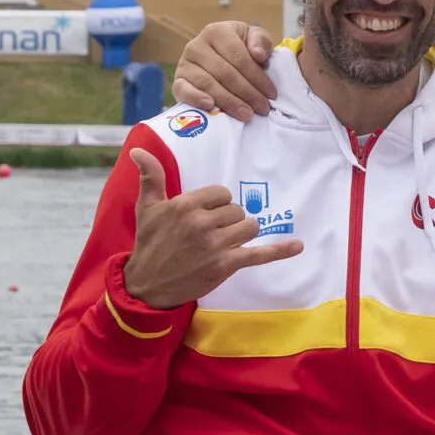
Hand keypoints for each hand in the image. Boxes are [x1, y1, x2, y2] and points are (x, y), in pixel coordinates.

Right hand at [121, 149, 304, 310]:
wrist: (147, 284)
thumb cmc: (148, 243)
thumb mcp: (147, 208)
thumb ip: (150, 177)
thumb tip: (138, 150)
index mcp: (185, 205)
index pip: (221, 193)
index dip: (216, 204)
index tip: (205, 216)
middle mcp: (202, 223)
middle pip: (237, 210)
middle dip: (228, 221)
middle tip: (209, 234)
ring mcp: (216, 245)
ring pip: (249, 227)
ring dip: (241, 233)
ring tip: (225, 242)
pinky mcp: (226, 265)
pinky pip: (259, 254)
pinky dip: (280, 250)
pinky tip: (297, 245)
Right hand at [171, 21, 276, 120]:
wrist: (216, 56)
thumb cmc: (239, 48)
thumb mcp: (253, 38)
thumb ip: (261, 42)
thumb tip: (259, 55)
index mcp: (217, 32)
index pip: (239, 57)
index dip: (257, 77)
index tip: (271, 94)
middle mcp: (196, 45)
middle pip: (225, 73)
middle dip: (247, 93)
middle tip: (262, 108)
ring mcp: (184, 63)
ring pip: (208, 83)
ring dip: (229, 101)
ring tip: (246, 114)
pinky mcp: (177, 80)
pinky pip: (183, 90)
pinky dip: (196, 98)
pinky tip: (210, 105)